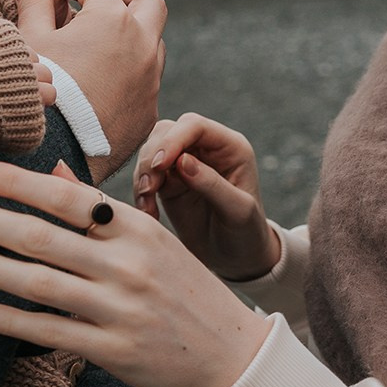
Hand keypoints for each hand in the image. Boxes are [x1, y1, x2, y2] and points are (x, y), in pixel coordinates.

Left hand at [0, 160, 270, 386]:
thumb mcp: (154, 238)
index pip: (68, 196)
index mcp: (137, 228)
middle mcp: (128, 264)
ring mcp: (121, 308)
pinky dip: (12, 322)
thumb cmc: (184, 288)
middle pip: (43, 236)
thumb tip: (54, 171)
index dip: (17, 182)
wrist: (231, 353)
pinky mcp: (115, 350)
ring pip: (41, 283)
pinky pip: (52, 332)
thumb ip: (101, 209)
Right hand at [11, 0, 166, 177]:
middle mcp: (142, 43)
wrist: (57, 149)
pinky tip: (103, 81)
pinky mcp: (150, 108)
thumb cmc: (39, 88)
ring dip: (131, 36)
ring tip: (100, 45)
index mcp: (112, 18)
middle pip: (147, 2)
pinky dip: (130, 73)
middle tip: (97, 4)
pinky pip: (146, 81)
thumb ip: (32, 1)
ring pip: (153, 43)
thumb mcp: (30, 39)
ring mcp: (151, 78)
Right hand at [132, 115, 279, 281]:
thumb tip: (182, 161)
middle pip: (167, 132)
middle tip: (148, 189)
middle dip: (152, 157)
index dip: (173, 140)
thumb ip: (212, 184)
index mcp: (230, 147)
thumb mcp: (238, 212)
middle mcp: (206, 149)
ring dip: (143, 175)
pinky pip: (146, 174)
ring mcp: (185, 164)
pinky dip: (140, 191)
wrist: (237, 259)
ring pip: (152, 151)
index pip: (194, 126)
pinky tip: (148, 212)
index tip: (159, 166)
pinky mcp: (170, 182)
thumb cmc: (246, 234)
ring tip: (147, 204)